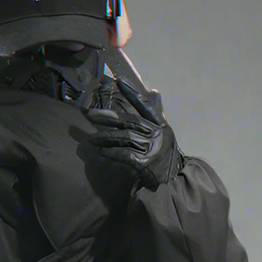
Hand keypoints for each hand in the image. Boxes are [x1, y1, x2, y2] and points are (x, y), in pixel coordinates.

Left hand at [84, 76, 181, 190]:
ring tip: (91, 139)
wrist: (172, 180)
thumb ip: (156, 113)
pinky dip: (112, 152)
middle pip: (130, 121)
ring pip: (125, 138)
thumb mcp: (164, 133)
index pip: (144, 106)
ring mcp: (152, 148)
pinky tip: (102, 151)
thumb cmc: (164, 156)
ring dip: (106, 137)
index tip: (119, 81)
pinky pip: (125, 154)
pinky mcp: (146, 162)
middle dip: (108, 117)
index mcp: (161, 126)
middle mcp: (158, 134)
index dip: (132, 93)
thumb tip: (154, 91)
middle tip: (90, 115)